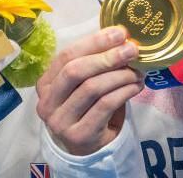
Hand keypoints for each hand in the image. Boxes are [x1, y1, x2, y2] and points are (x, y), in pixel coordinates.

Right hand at [36, 26, 145, 154]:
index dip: (93, 42)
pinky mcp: (79, 135)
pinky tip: (135, 87)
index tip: (119, 33)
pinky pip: (105, 105)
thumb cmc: (87, 110)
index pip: (66, 56)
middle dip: (106, 57)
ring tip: (137, 72)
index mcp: (45, 84)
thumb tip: (121, 38)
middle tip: (131, 50)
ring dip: (119, 75)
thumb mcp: (83, 85)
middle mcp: (47, 103)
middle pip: (75, 71)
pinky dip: (123, 92)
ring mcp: (60, 121)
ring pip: (92, 88)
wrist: (88, 150)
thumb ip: (94, 64)